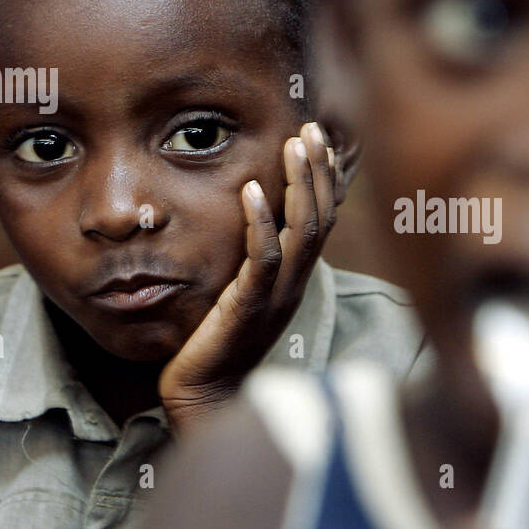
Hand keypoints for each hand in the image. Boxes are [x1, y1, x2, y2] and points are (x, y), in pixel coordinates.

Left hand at [160, 121, 336, 432]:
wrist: (203, 400)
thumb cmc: (214, 348)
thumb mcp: (238, 295)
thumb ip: (247, 261)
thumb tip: (244, 223)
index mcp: (295, 280)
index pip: (322, 221)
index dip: (324, 180)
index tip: (319, 140)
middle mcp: (295, 286)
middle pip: (322, 218)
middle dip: (319, 170)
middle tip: (312, 129)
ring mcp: (277, 298)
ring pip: (303, 233)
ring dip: (301, 184)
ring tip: (296, 145)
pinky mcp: (250, 309)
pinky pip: (263, 259)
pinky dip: (260, 221)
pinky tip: (252, 190)